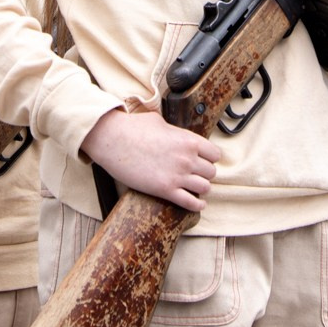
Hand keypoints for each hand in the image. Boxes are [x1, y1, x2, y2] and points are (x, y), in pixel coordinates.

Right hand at [82, 109, 220, 212]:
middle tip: (195, 175)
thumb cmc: (132, 128)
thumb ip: (174, 132)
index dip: (209, 158)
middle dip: (204, 174)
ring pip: (205, 188)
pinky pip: (191, 203)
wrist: (112, 140)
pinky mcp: (165, 190)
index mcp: (188, 140)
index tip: (203, 160)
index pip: (215, 154)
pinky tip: (197, 204)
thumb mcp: (159, 121)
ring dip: (200, 188)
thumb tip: (176, 135)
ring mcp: (177, 175)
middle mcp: (187, 158)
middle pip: (211, 172)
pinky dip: (196, 205)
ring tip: (194, 188)